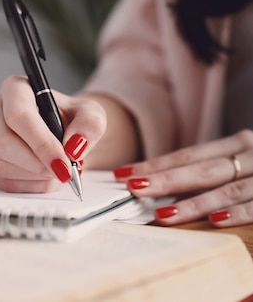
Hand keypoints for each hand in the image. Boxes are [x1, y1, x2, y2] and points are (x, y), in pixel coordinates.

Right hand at [0, 75, 106, 192]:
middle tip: (61, 171)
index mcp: (15, 88)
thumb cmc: (70, 119)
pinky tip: (40, 178)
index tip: (63, 163)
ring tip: (54, 172)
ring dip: (32, 177)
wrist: (61, 132)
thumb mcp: (90, 114)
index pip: (18, 115)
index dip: (41, 143)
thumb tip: (73, 145)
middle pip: (2, 142)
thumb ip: (89, 125)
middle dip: (36, 164)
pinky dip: (25, 186)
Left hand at [114, 130, 252, 226]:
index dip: (155, 165)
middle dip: (164, 180)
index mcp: (236, 145)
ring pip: (225, 189)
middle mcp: (248, 155)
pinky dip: (236, 213)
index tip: (124, 174)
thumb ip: (211, 172)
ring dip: (193, 202)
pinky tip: (215, 221)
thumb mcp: (243, 162)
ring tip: (163, 213)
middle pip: (200, 169)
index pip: (188, 155)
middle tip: (134, 189)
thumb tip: (164, 190)